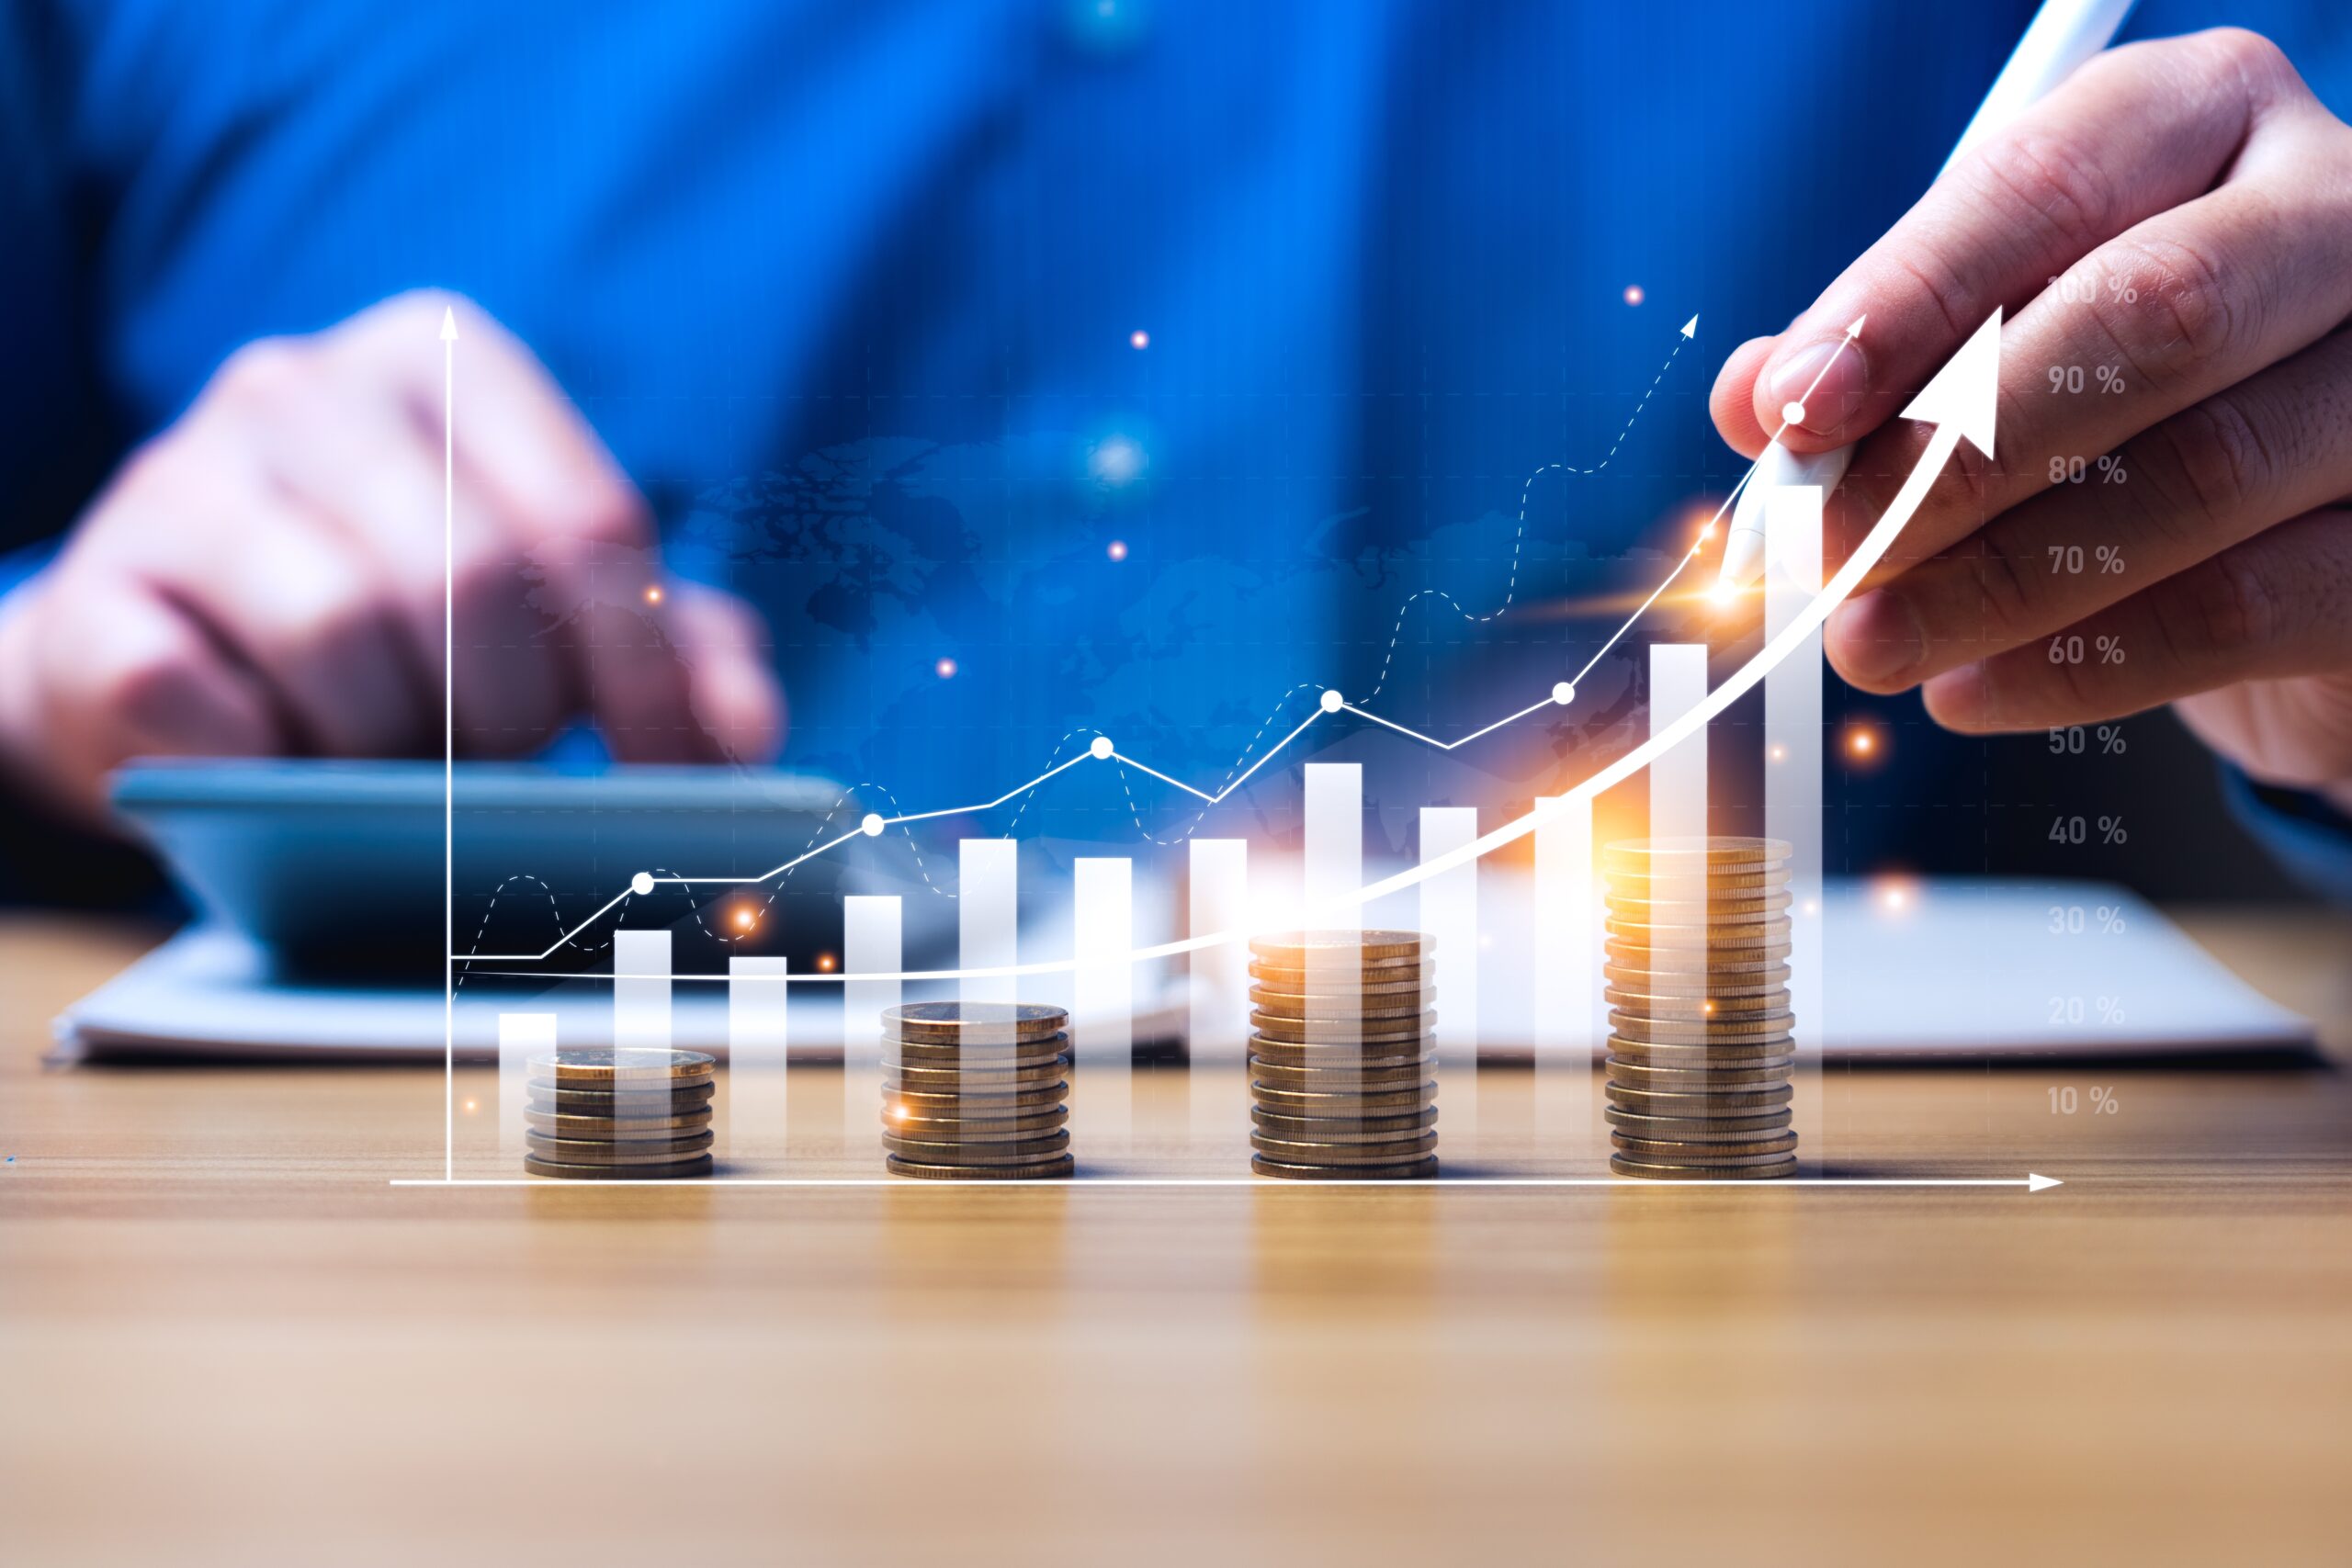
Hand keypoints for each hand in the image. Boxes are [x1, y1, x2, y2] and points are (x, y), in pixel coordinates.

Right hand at [0, 291, 782, 821]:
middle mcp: (306, 383)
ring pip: (341, 626)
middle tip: (501, 766)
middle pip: (473, 574)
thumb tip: (751, 729)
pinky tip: (277, 758)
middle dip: (514, 712)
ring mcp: (182, 473)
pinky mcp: (93, 590)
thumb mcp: (549, 616)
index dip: (648, 676)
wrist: (168, 669)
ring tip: (389, 762)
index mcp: (444, 356)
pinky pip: (204, 697)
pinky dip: (265, 762)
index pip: (593, 521)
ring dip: (391, 743)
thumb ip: (671, 650)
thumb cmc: (397, 634)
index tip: (668, 776)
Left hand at [1710, 29, 2351, 812]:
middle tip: (1828, 550)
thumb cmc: (2117, 401)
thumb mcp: (1994, 341)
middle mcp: (2337, 216)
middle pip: (2150, 316)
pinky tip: (1970, 691)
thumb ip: (1882, 355)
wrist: (2295, 528)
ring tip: (1870, 640)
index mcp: (2207, 121)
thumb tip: (1761, 397)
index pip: (2050, 182)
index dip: (1909, 299)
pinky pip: (2250, 607)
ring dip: (1995, 579)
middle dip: (1955, 452)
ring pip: (2200, 473)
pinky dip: (2086, 662)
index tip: (1796, 408)